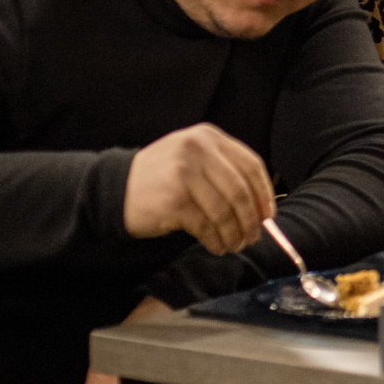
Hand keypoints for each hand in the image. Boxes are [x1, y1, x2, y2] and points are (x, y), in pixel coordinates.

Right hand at [123, 122, 274, 254]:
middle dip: (251, 219)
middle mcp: (198, 150)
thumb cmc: (161, 178)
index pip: (251, 165)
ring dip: (234, 234)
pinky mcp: (174, 200)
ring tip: (234, 244)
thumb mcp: (192, 158)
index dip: (264, 193)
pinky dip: (216, 240)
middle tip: (253, 236)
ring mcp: (184, 174)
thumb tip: (261, 207)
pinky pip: (206, 226)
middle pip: (240, 191)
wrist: (115, 188)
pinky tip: (216, 246)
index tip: (268, 214)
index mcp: (208, 137)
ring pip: (225, 211)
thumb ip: (224, 171)